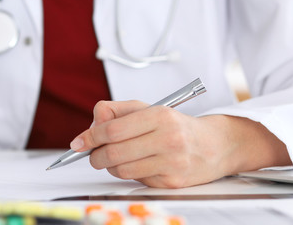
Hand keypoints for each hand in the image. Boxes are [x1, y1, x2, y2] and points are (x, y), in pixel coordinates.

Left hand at [71, 100, 291, 187]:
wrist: (215, 145)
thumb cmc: (176, 126)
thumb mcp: (148, 109)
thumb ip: (117, 111)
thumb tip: (92, 124)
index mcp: (159, 116)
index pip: (113, 129)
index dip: (90, 137)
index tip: (78, 142)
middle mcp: (168, 139)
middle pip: (114, 153)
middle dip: (95, 156)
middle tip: (92, 154)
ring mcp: (171, 163)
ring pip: (122, 170)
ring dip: (109, 166)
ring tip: (114, 158)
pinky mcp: (172, 182)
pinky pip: (137, 181)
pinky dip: (129, 174)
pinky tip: (137, 165)